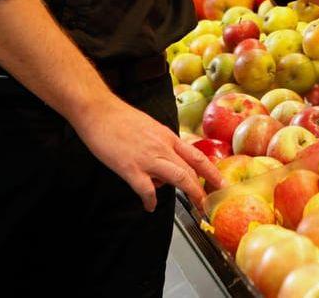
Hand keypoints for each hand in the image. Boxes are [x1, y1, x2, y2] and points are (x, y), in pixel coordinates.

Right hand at [73, 97, 222, 211]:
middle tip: (210, 204)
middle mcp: (162, 146)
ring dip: (190, 194)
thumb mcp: (150, 127)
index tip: (221, 184)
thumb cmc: (119, 118)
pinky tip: (149, 206)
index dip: (212, 172)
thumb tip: (165, 162)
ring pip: (178, 178)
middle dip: (204, 189)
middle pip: (192, 170)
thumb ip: (161, 143)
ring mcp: (147, 157)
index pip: (197, 156)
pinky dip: (151, 201)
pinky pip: (147, 189)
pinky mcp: (130, 167)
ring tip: (195, 207)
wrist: (98, 110)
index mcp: (167, 137)